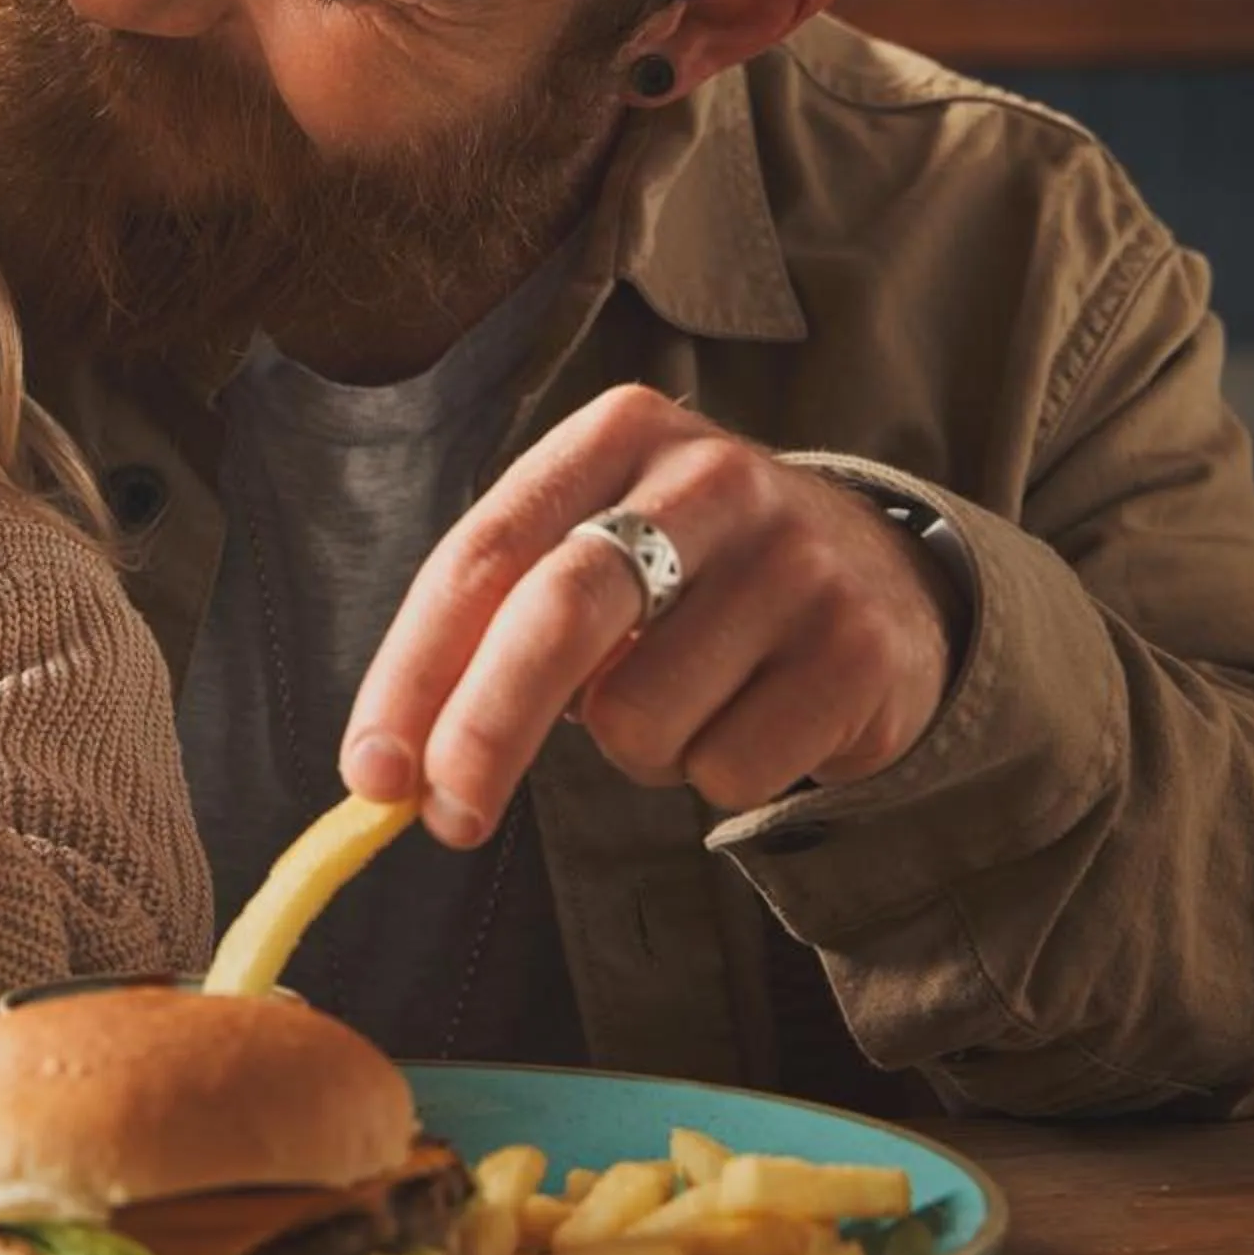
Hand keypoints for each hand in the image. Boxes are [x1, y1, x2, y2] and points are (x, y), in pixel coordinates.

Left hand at [342, 387, 958, 847]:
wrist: (882, 576)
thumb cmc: (687, 577)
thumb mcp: (594, 549)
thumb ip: (493, 629)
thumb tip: (392, 767)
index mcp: (617, 434)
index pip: (483, 555)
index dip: (413, 670)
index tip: (371, 770)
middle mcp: (711, 479)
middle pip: (560, 615)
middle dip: (484, 732)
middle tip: (445, 819)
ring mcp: (796, 561)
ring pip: (642, 718)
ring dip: (633, 751)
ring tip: (680, 701)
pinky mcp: (858, 650)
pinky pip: (730, 770)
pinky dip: (713, 774)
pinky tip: (753, 715)